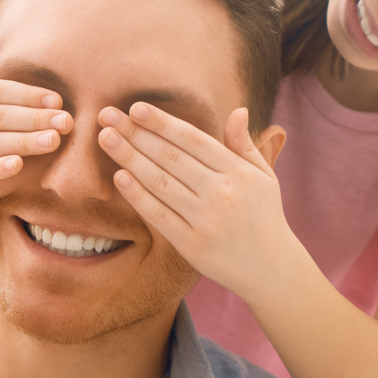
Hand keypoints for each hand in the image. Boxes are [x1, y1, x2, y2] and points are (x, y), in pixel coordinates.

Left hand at [98, 102, 293, 303]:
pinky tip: (120, 177)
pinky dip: (138, 196)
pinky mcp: (191, 244)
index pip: (192, 139)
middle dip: (136, 133)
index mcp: (238, 171)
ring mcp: (206, 219)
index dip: (162, 122)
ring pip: (160, 182)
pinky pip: (159, 215)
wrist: (271, 268)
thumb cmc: (263, 216)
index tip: (136, 108)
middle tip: (106, 116)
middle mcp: (222, 192)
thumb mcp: (263, 176)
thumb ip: (245, 145)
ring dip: (129, 158)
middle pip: (170, 157)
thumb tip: (238, 111)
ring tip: (106, 139)